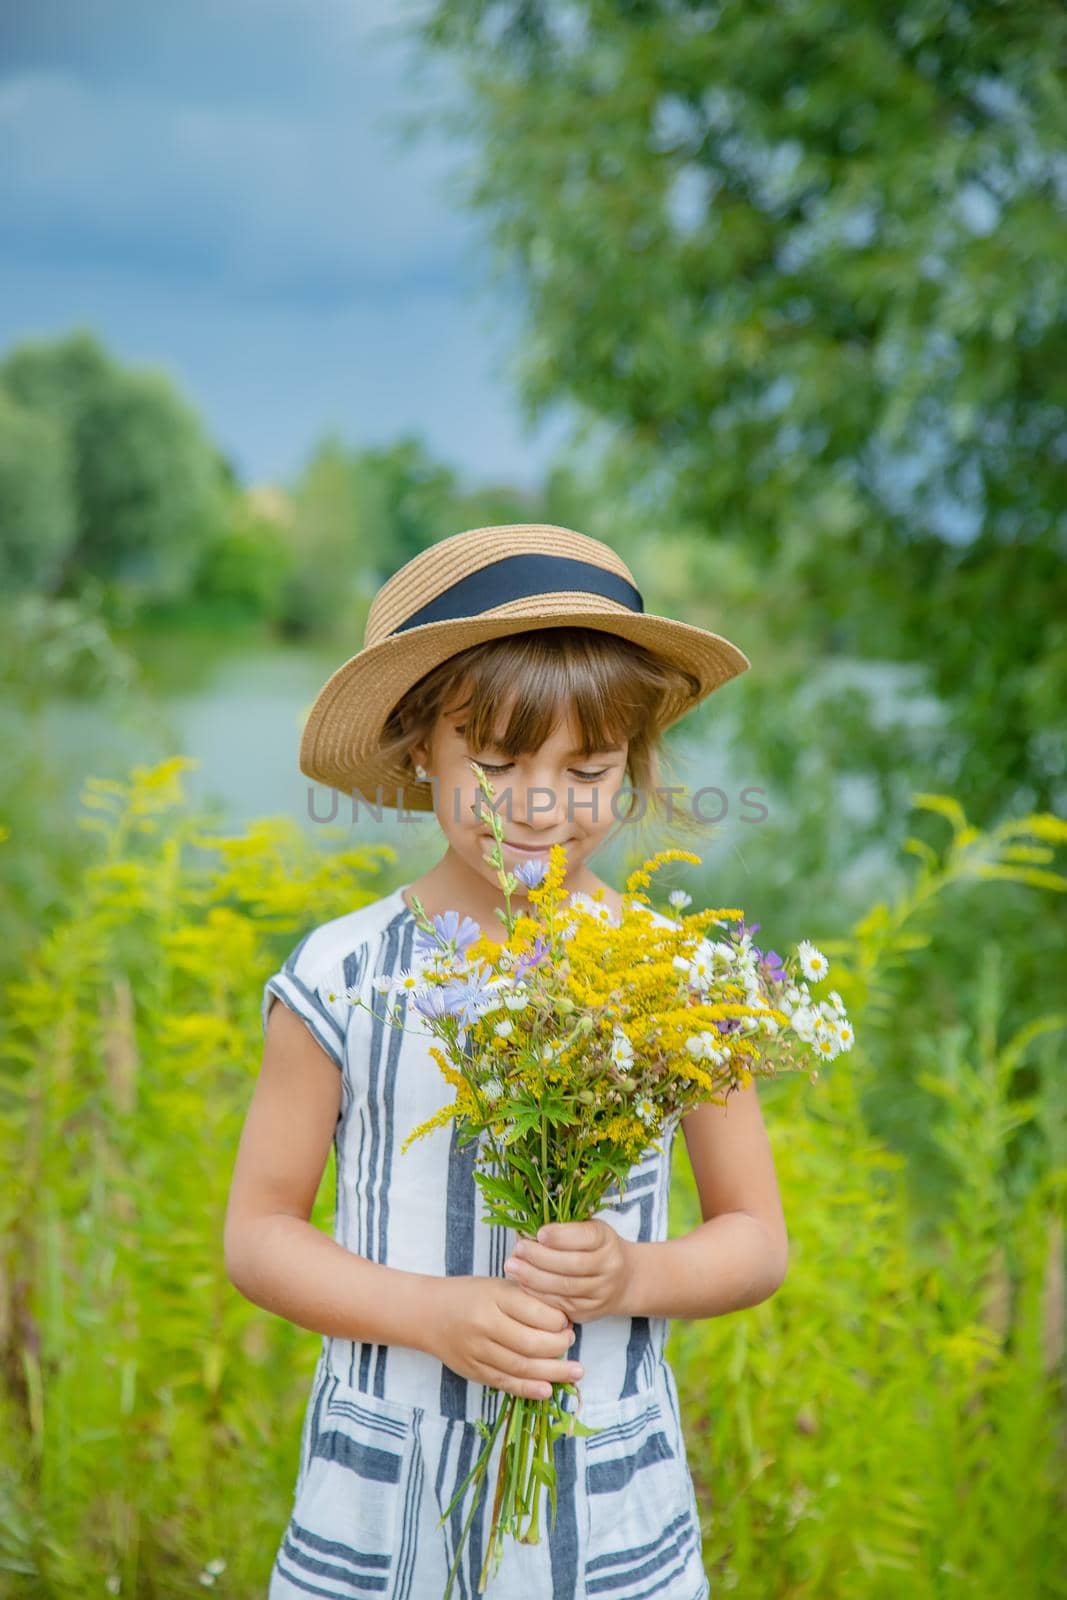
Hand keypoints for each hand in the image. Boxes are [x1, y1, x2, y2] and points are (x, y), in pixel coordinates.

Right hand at [426, 1275, 585, 1400]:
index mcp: (494, 1296)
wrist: (426, 1313)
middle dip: (559, 1346)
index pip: (536, 1313)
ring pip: (521, 1367)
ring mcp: (477, 1351)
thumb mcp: (498, 1285)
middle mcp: (485, 1325)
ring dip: (553, 1372)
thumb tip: (563, 1319)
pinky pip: (505, 1383)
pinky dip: (529, 1389)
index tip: (568, 1321)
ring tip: (575, 1372)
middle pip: (531, 1343)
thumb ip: (527, 1299)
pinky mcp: (473, 1371)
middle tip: (571, 1342)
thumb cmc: (469, 1295)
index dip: (559, 1321)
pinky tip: (548, 1390)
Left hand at [503, 1219, 636, 1321]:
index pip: (587, 1237)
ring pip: (564, 1286)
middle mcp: (609, 1267)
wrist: (622, 1281)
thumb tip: (528, 1227)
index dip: (561, 1236)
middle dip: (541, 1257)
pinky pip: (559, 1303)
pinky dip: (537, 1293)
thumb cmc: (596, 1248)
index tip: (539, 1233)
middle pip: (573, 1264)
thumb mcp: (588, 1229)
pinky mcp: (587, 1312)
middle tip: (518, 1248)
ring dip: (533, 1277)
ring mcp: (599, 1293)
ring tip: (512, 1266)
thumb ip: (565, 1228)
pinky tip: (521, 1283)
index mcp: (607, 1240)